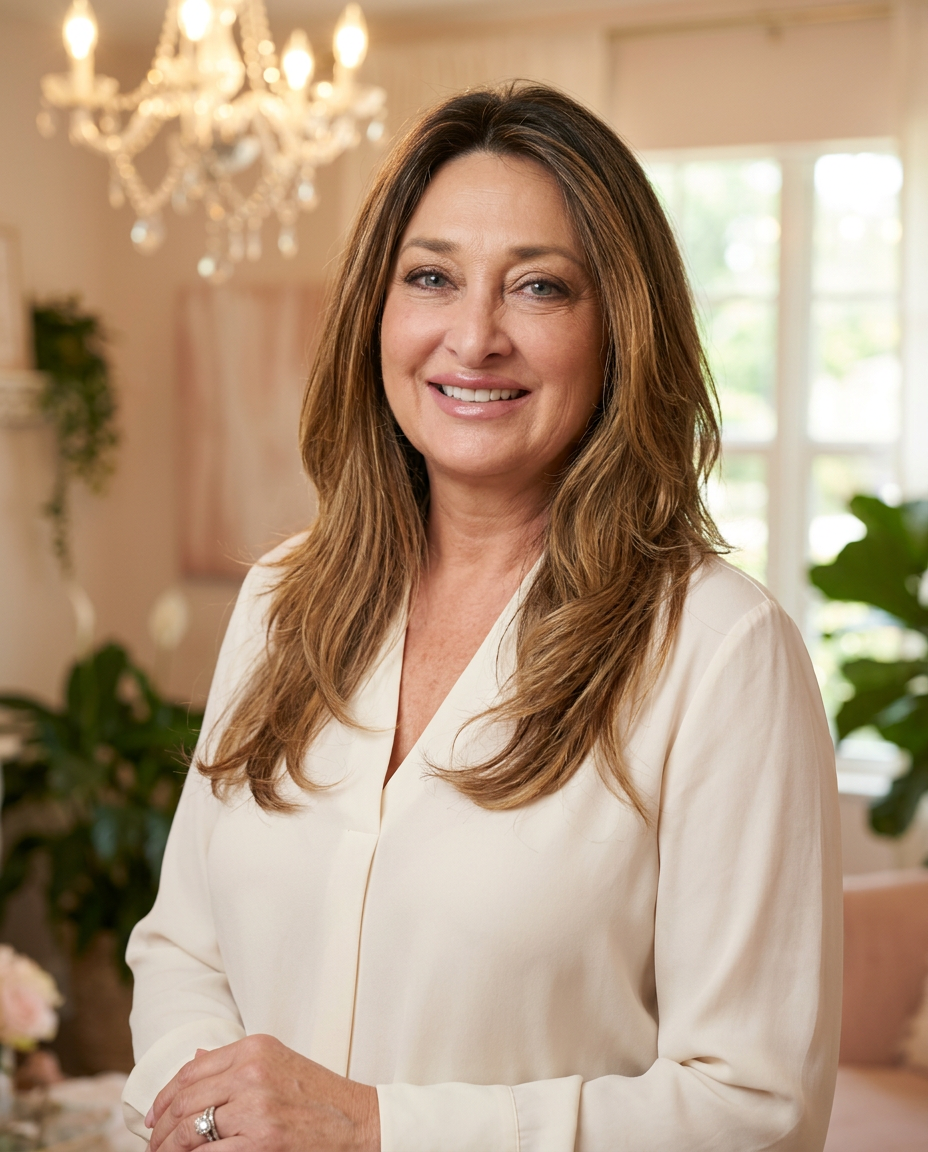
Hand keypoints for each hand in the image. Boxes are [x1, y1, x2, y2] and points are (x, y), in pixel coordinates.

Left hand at [147, 1035, 379, 1151]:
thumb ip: (235, 1062)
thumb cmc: (318, 1097)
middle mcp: (252, 1071)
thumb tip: (193, 1059)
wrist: (358, 1121)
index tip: (152, 1118)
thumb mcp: (278, 1063)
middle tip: (153, 1146)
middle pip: (186, 1100)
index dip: (164, 1096)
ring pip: (191, 1129)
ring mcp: (256, 1106)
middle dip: (162, 1128)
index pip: (191, 1069)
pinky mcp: (262, 1141)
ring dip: (170, 1149)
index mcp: (254, 1047)